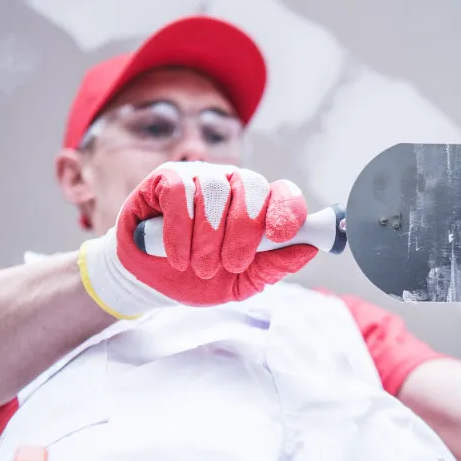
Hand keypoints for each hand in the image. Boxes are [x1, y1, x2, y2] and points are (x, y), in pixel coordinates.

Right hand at [78, 161, 316, 316]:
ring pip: (215, 191)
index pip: (282, 193)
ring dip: (208, 237)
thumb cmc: (198, 277)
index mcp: (255, 206)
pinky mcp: (165, 179)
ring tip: (199, 267)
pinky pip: (179, 193)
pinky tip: (176, 256)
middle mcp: (231, 184)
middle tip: (230, 264)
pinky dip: (179, 230)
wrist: (150, 283)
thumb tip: (310, 248)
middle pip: (250, 187)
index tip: (281, 235)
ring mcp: (198, 178)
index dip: (287, 209)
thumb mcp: (241, 281)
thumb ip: (273, 265)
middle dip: (243, 231)